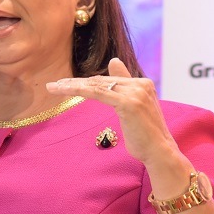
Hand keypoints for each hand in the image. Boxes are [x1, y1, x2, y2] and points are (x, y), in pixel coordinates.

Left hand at [45, 58, 184, 172]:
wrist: (160, 152)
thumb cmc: (146, 136)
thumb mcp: (133, 108)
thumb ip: (124, 85)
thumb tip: (114, 61)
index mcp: (143, 84)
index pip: (109, 80)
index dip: (86, 81)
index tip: (67, 83)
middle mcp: (141, 84)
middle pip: (101, 81)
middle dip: (75, 82)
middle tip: (54, 85)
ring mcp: (136, 92)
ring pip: (97, 85)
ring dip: (72, 86)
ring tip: (54, 87)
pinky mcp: (128, 102)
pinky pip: (98, 93)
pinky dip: (80, 90)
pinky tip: (66, 90)